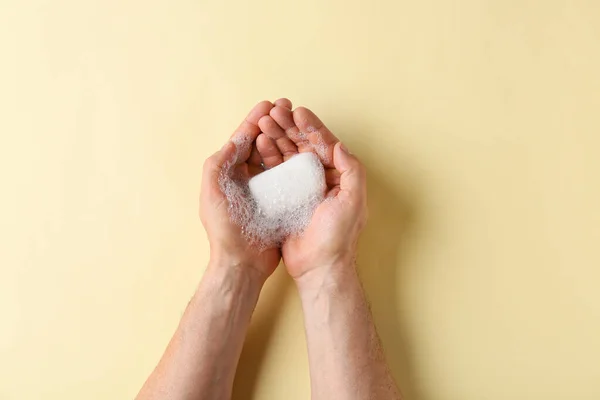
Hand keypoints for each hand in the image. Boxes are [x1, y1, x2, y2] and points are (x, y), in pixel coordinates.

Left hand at [200, 101, 280, 278]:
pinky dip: (293, 161)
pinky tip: (304, 150)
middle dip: (272, 124)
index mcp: (228, 173)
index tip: (268, 105)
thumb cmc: (225, 229)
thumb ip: (218, 164)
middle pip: (260, 144)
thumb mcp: (212, 193)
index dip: (254, 121)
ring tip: (297, 122)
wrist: (243, 263)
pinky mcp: (279, 200)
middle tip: (287, 107)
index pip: (242, 140)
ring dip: (284, 138)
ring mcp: (263, 189)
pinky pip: (287, 176)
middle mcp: (245, 178)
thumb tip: (235, 139)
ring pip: (275, 157)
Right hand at [254, 100, 367, 281]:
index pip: (324, 144)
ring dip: (276, 137)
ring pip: (287, 154)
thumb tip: (339, 145)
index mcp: (337, 175)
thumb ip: (352, 171)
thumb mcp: (353, 201)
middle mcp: (319, 177)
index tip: (298, 112)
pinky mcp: (285, 196)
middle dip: (289, 127)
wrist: (318, 265)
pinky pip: (275, 172)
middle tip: (275, 112)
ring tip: (263, 123)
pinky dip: (268, 157)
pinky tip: (259, 144)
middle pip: (302, 145)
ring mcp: (301, 187)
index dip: (311, 127)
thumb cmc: (338, 235)